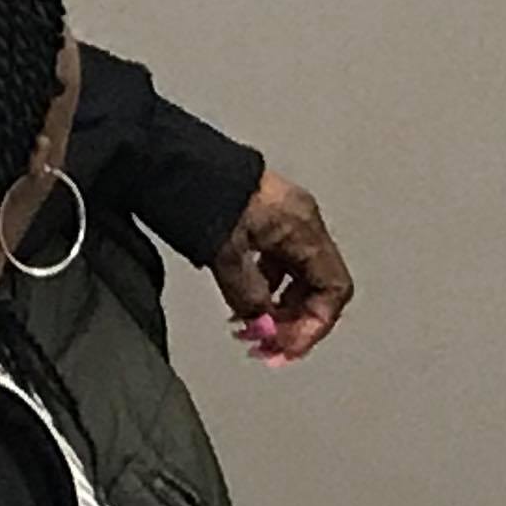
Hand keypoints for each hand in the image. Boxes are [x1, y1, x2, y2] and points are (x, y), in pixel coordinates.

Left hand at [208, 170, 351, 363]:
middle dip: (294, 323)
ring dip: (279, 308)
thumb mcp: (226, 254)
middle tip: (266, 346)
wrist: (171, 156)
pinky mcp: (265, 215)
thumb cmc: (201, 191)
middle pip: (318, 286)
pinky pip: (279, 262)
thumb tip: (261, 325)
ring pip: (298, 276)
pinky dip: (267, 287)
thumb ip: (248, 296)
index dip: (313, 326)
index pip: (333, 290)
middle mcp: (302, 219)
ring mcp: (285, 216)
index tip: (285, 348)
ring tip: (250, 329)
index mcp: (303, 226)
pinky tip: (242, 301)